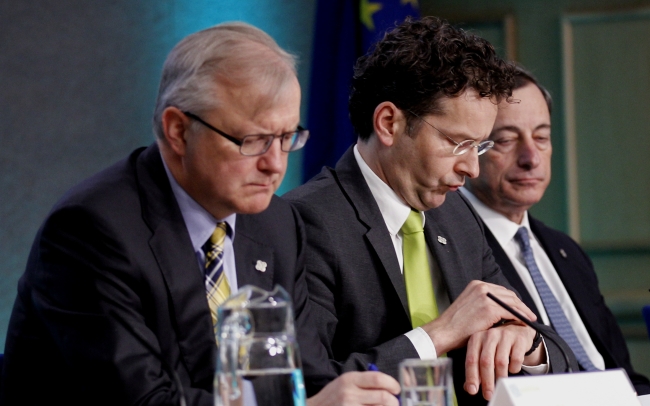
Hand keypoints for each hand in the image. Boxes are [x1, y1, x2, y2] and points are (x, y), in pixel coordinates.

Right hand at [307, 371, 399, 405]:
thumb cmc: (331, 397)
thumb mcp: (344, 382)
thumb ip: (364, 382)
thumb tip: (389, 387)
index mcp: (349, 379)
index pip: (378, 379)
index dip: (392, 384)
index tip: (397, 389)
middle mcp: (349, 393)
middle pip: (383, 397)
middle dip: (394, 401)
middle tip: (395, 403)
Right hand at [421, 280, 536, 353]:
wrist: (445, 331)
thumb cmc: (455, 324)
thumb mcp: (470, 306)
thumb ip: (484, 303)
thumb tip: (501, 309)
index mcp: (476, 285)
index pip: (501, 290)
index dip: (513, 300)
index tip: (520, 307)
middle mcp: (482, 287)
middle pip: (509, 294)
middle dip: (520, 305)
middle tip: (528, 314)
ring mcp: (486, 297)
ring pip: (512, 302)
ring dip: (523, 311)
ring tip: (529, 319)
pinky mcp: (490, 309)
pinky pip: (511, 312)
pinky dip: (519, 317)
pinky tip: (523, 323)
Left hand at [464, 324, 544, 400]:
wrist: (517, 329)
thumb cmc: (496, 344)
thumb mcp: (483, 352)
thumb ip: (475, 368)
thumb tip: (469, 387)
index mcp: (476, 338)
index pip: (471, 360)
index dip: (471, 376)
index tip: (473, 390)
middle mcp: (489, 335)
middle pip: (486, 362)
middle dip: (487, 381)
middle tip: (488, 394)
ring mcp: (504, 335)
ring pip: (501, 362)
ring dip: (500, 377)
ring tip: (501, 384)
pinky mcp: (519, 339)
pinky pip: (516, 359)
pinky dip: (514, 368)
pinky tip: (512, 369)